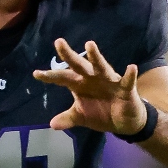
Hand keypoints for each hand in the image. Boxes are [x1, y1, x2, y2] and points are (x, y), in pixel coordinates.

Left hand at [32, 39, 146, 133]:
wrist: (124, 122)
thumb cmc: (101, 112)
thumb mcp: (82, 117)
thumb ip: (68, 118)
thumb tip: (52, 125)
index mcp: (80, 84)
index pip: (62, 78)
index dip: (50, 76)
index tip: (36, 74)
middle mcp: (93, 78)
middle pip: (79, 65)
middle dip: (68, 55)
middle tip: (58, 42)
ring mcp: (109, 81)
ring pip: (101, 67)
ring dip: (96, 57)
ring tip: (89, 45)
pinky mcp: (126, 88)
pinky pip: (127, 81)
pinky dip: (130, 75)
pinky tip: (131, 68)